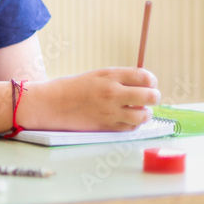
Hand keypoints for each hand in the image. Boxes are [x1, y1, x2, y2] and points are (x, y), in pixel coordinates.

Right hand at [22, 67, 160, 131]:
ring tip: (138, 110)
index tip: (147, 84)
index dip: (151, 81)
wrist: (51, 104)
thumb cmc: (73, 88)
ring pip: (144, 115)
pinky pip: (131, 127)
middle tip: (147, 98)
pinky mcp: (107, 126)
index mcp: (110, 76)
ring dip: (144, 113)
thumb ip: (119, 79)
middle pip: (151, 96)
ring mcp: (111, 111)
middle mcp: (113, 92)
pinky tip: (124, 118)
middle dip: (153, 97)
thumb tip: (145, 84)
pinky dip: (132, 124)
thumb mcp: (97, 75)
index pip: (146, 77)